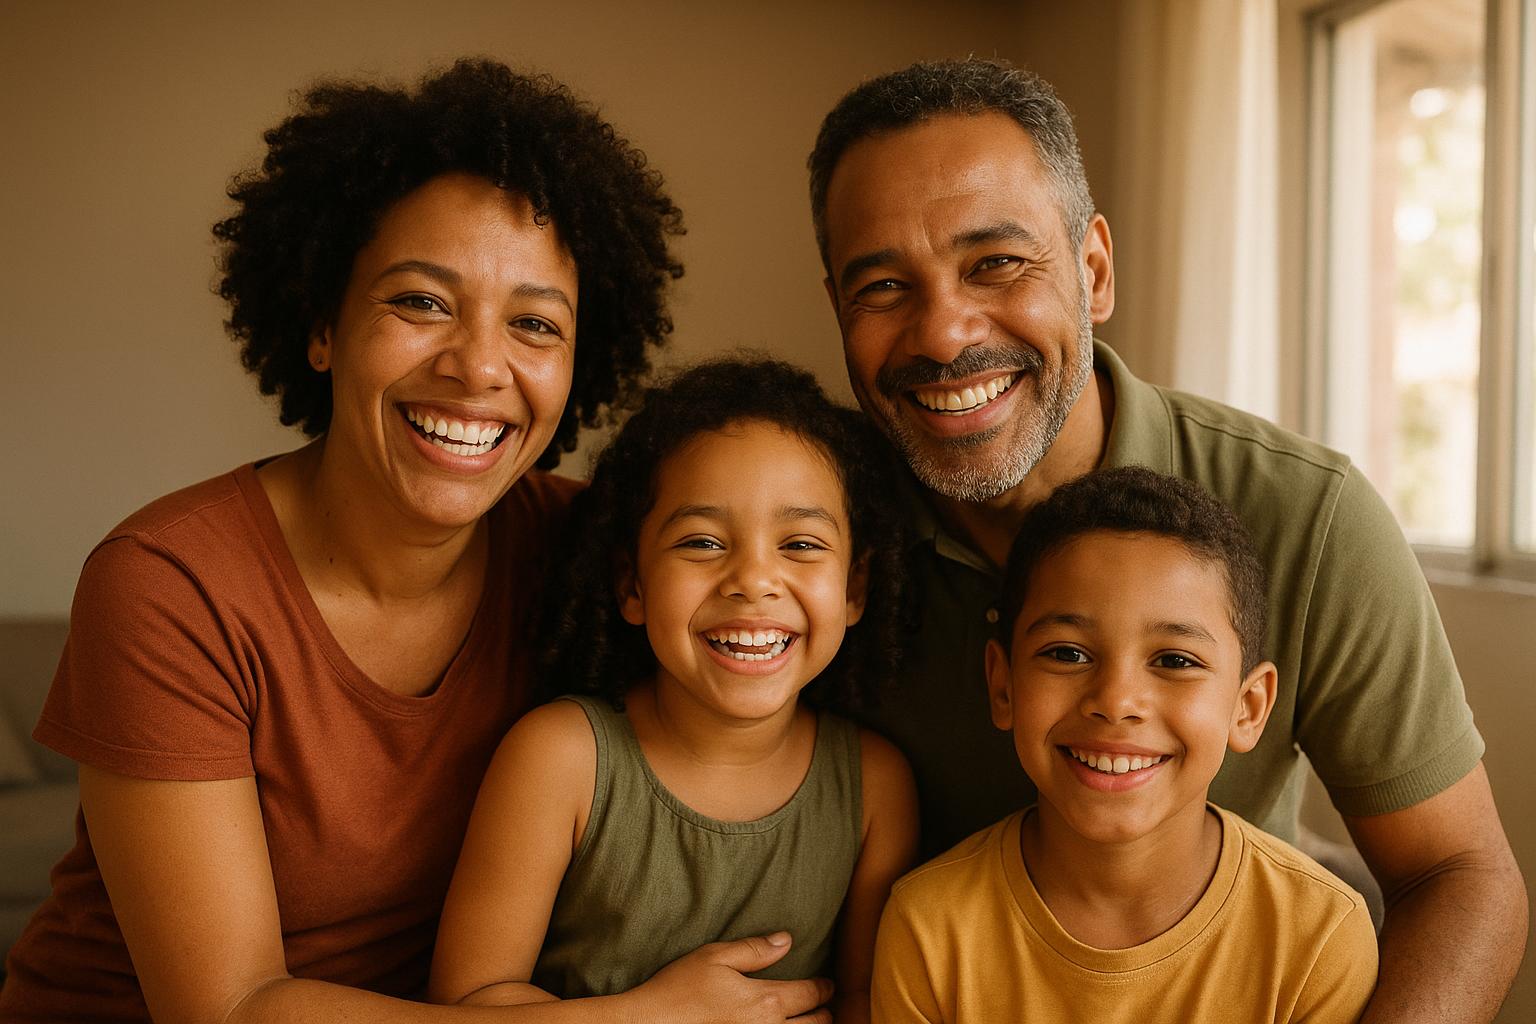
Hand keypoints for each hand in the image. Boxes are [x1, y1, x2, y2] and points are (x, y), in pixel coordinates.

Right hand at [622, 932, 833, 1023]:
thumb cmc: (679, 990)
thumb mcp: (715, 957)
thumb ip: (755, 950)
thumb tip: (787, 940)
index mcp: (766, 1002)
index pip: (811, 995)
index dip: (823, 988)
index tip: (827, 985)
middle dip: (822, 1013)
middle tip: (820, 1005)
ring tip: (807, 1022)